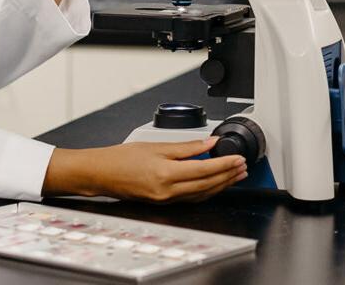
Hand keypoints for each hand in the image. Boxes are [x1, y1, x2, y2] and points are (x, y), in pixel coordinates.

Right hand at [42, 138, 248, 202]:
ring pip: (201, 194)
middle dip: (228, 175)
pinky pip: (191, 198)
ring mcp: (166, 199)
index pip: (204, 170)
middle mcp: (168, 191)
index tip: (238, 158)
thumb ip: (186, 147)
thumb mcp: (156, 145)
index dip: (224, 164)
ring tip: (235, 175)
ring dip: (221, 184)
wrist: (101, 173)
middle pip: (207, 184)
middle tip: (243, 166)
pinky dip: (206, 190)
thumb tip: (208, 143)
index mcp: (166, 174)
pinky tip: (214, 184)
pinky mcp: (163, 202)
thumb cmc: (121, 158)